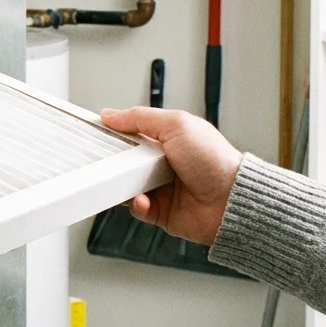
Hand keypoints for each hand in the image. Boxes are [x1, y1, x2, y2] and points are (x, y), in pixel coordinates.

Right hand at [99, 107, 243, 245]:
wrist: (231, 201)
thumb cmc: (215, 161)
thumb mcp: (177, 124)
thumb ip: (141, 118)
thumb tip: (112, 114)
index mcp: (168, 139)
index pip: (132, 132)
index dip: (113, 132)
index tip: (94, 132)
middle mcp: (163, 163)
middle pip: (124, 160)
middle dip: (113, 161)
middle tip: (105, 159)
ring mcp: (161, 188)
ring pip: (126, 185)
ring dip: (122, 184)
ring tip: (125, 180)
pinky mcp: (161, 211)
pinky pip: (136, 208)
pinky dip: (136, 204)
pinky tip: (143, 199)